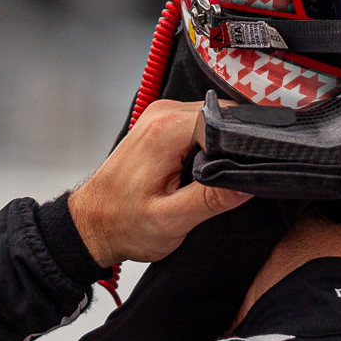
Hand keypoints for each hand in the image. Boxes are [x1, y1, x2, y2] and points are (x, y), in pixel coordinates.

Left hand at [68, 100, 250, 266]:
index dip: (245, 145)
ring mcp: (161, 117)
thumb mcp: (172, 221)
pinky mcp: (161, 126)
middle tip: (225, 183)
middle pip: (224, 116)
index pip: (228, 119)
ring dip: (220, 148)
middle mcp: (163, 115)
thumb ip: (212, 199)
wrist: (92, 225)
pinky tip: (197, 171)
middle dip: (233, 148)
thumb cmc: (123, 224)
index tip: (246, 171)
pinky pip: (199, 127)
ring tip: (206, 180)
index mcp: (167, 131)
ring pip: (213, 121)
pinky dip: (206, 148)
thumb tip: (248, 182)